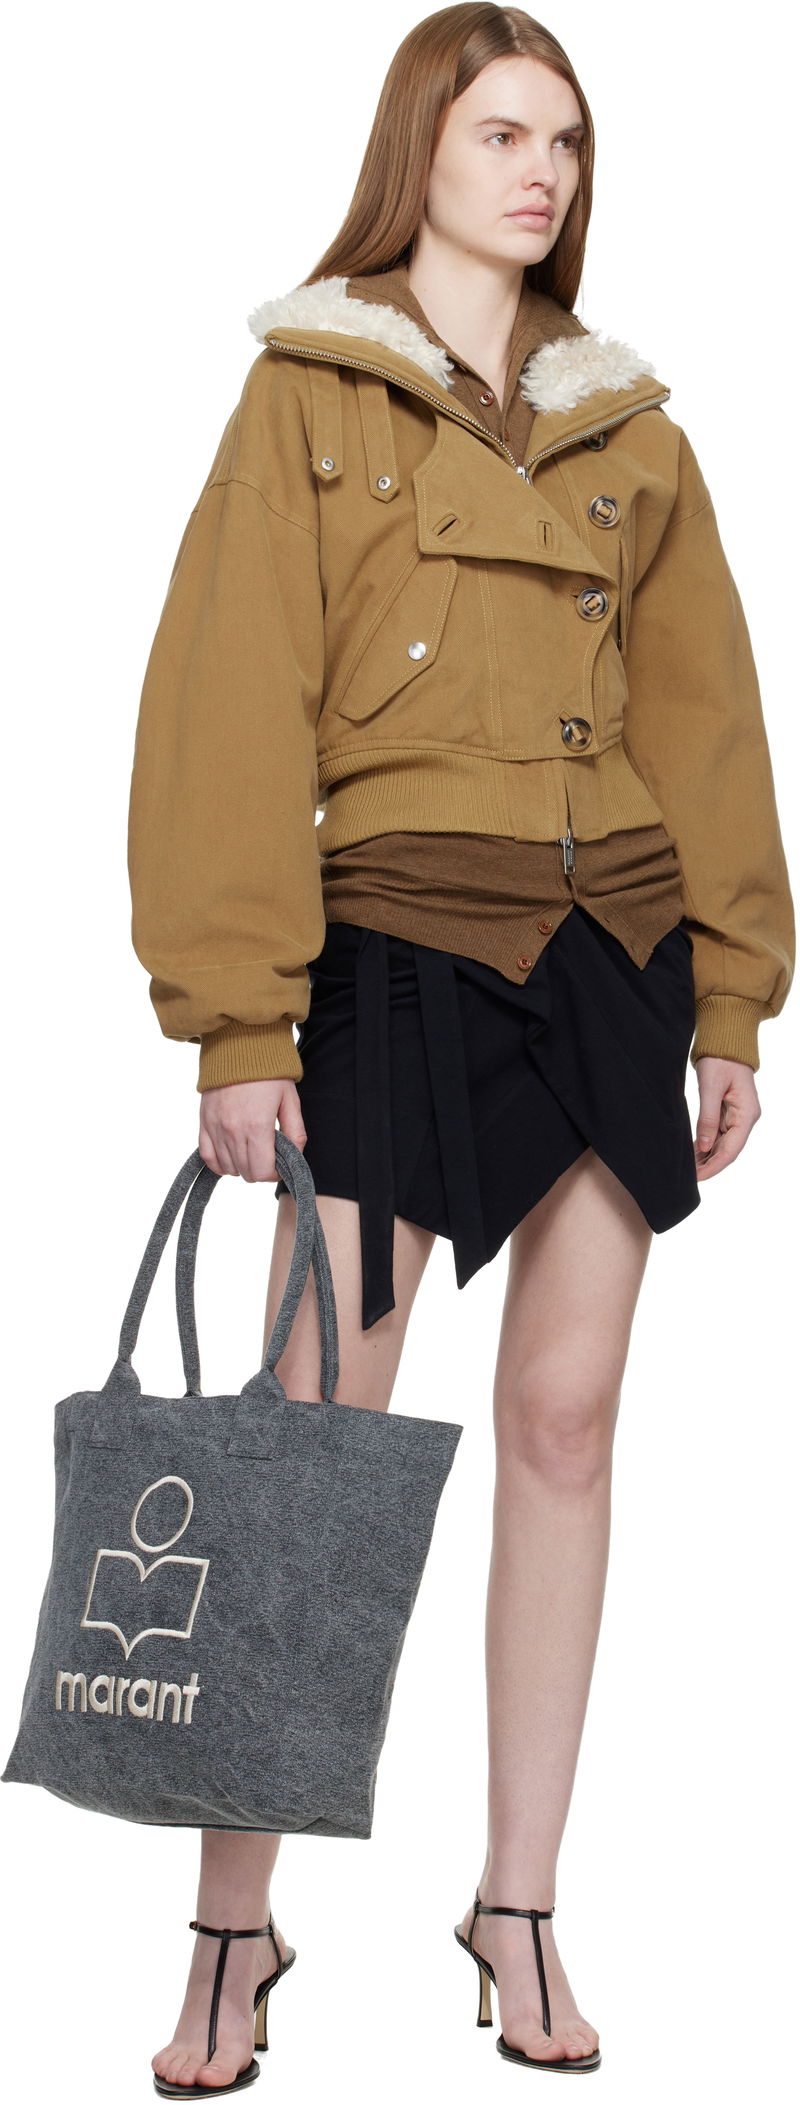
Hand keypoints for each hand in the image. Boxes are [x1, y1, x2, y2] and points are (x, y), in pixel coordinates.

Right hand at [198, 1077, 306, 1181]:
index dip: (274, 1173)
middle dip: (260, 1170)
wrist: (238, 1047)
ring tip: (251, 1150)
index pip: (262, 1172)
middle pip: (246, 1173)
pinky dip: (220, 1163)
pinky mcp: (204, 1122)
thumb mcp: (290, 1100)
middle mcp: (233, 1131)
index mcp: (257, 1126)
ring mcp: (216, 1128)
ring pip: (228, 1168)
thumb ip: (296, 1132)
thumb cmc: (268, 1072)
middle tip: (268, 1155)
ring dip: (242, 1165)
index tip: (280, 1163)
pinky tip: (232, 1156)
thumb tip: (294, 1156)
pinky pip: (208, 1157)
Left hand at [693, 1055, 760, 1180]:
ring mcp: (738, 1116)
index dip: (714, 1166)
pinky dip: (706, 1144)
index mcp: (747, 1114)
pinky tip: (693, 1153)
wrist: (725, 1040)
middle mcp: (746, 1118)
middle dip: (709, 1165)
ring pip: (723, 1144)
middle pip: (728, 1150)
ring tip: (688, 1167)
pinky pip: (719, 1134)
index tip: (698, 1177)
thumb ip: (708, 1117)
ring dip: (706, 1157)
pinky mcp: (729, 1112)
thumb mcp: (710, 1086)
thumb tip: (704, 1146)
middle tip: (688, 1176)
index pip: (731, 1149)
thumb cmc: (720, 1058)